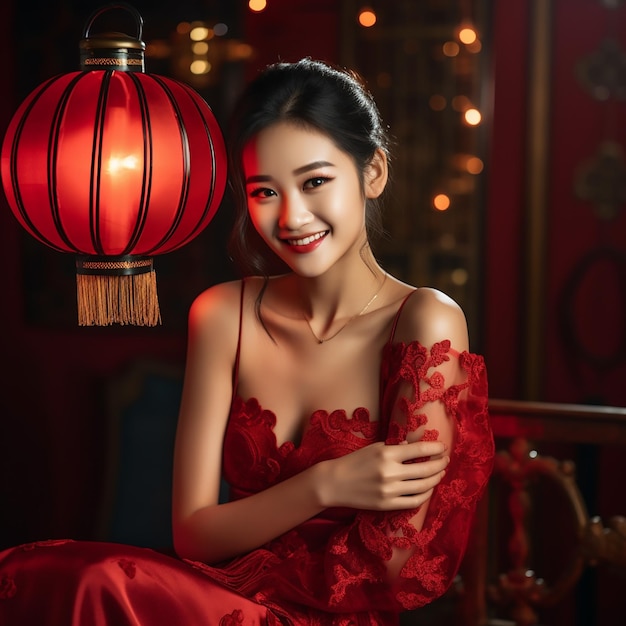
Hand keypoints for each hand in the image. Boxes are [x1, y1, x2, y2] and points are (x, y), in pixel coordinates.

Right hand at [317, 440, 448, 510]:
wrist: (335, 483)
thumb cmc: (354, 461)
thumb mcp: (374, 448)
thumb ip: (395, 447)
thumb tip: (414, 445)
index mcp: (387, 454)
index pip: (419, 449)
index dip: (435, 448)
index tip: (443, 447)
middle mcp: (390, 472)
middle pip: (425, 469)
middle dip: (440, 463)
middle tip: (446, 459)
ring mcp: (390, 490)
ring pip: (423, 486)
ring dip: (435, 478)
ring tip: (440, 472)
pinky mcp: (388, 505)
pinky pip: (414, 501)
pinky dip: (426, 495)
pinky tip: (429, 488)